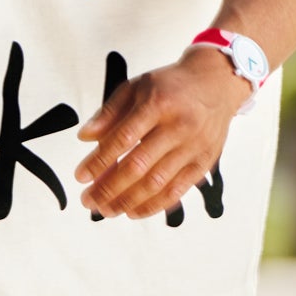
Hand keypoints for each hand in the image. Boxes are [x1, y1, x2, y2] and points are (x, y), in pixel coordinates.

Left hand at [74, 46, 250, 218]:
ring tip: (106, 210)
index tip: (80, 176)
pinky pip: (177, 191)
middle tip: (88, 201)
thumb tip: (84, 137)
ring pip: (157, 183)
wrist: (215, 83)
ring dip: (128, 201)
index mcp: (157, 103)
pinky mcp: (204, 163)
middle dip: (110, 188)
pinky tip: (133, 212)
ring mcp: (193, 147)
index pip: (122, 138)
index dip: (99, 160)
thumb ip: (109, 112)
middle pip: (139, 166)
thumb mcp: (136, 87)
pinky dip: (153, 206)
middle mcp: (177, 127)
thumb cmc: (169, 86)